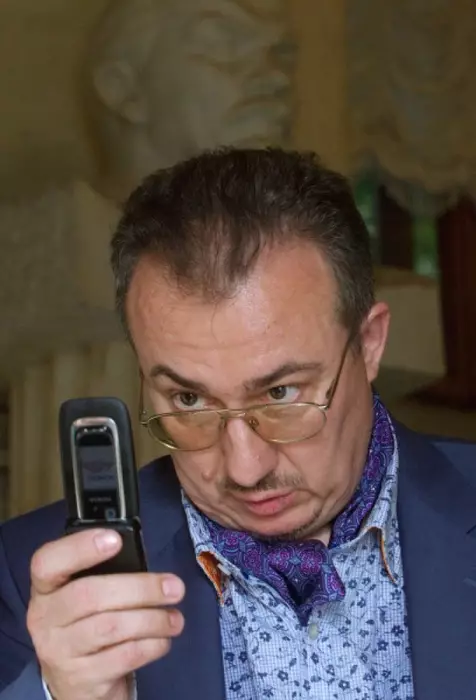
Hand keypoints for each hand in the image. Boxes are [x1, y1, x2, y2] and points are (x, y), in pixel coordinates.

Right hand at [26, 529, 184, 699]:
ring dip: (152, 620)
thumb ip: (104, 574)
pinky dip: (151, 645)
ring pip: (110, 627)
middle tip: (174, 587)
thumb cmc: (87, 623)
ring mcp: (59, 652)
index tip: (115, 539)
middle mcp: (44, 618)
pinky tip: (163, 640)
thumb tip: (147, 566)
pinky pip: (123, 656)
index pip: (47, 562)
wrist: (75, 683)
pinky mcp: (81, 679)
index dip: (80, 548)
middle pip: (90, 595)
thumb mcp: (84, 595)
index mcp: (45, 588)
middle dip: (140, 588)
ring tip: (175, 618)